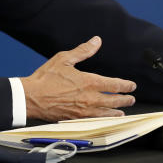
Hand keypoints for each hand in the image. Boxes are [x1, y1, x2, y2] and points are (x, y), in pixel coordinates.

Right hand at [21, 36, 136, 121]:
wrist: (30, 98)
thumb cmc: (45, 78)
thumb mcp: (64, 59)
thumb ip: (83, 51)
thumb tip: (96, 41)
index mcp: (88, 82)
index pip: (114, 85)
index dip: (125, 85)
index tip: (131, 85)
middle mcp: (89, 98)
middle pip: (113, 101)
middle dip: (125, 100)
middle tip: (131, 99)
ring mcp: (83, 111)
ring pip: (105, 113)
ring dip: (116, 112)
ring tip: (122, 112)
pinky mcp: (75, 119)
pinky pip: (94, 121)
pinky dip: (103, 120)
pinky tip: (104, 120)